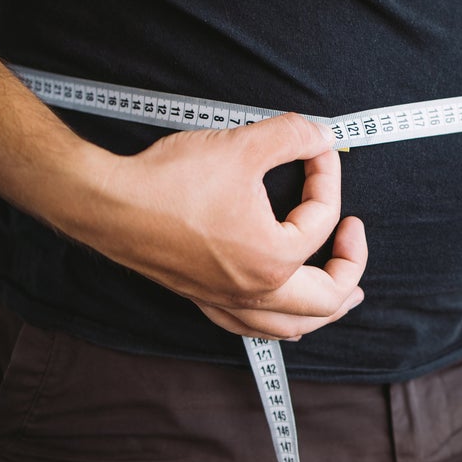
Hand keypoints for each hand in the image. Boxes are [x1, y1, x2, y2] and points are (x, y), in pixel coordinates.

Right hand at [67, 113, 366, 340]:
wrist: (108, 203)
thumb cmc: (170, 180)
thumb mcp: (243, 145)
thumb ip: (292, 136)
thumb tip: (319, 135)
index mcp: (274, 259)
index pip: (321, 220)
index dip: (327, 175)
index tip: (317, 148)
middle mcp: (254, 291)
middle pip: (326, 299)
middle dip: (351, 267)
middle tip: (353, 237)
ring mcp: (226, 301)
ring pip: (290, 326)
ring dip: (323, 310)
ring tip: (343, 294)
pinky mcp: (202, 298)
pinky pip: (251, 326)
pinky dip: (277, 320)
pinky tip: (279, 307)